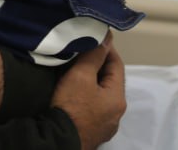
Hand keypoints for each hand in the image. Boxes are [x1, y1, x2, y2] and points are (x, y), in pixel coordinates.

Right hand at [50, 34, 125, 149]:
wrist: (58, 142)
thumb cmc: (71, 107)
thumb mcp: (81, 76)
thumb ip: (94, 56)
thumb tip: (106, 39)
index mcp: (118, 98)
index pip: (117, 65)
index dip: (107, 48)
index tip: (95, 37)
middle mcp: (117, 113)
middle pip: (110, 81)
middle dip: (99, 65)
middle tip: (83, 52)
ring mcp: (106, 125)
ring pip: (102, 95)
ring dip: (93, 82)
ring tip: (77, 71)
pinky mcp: (94, 132)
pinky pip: (94, 108)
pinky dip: (88, 97)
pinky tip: (75, 94)